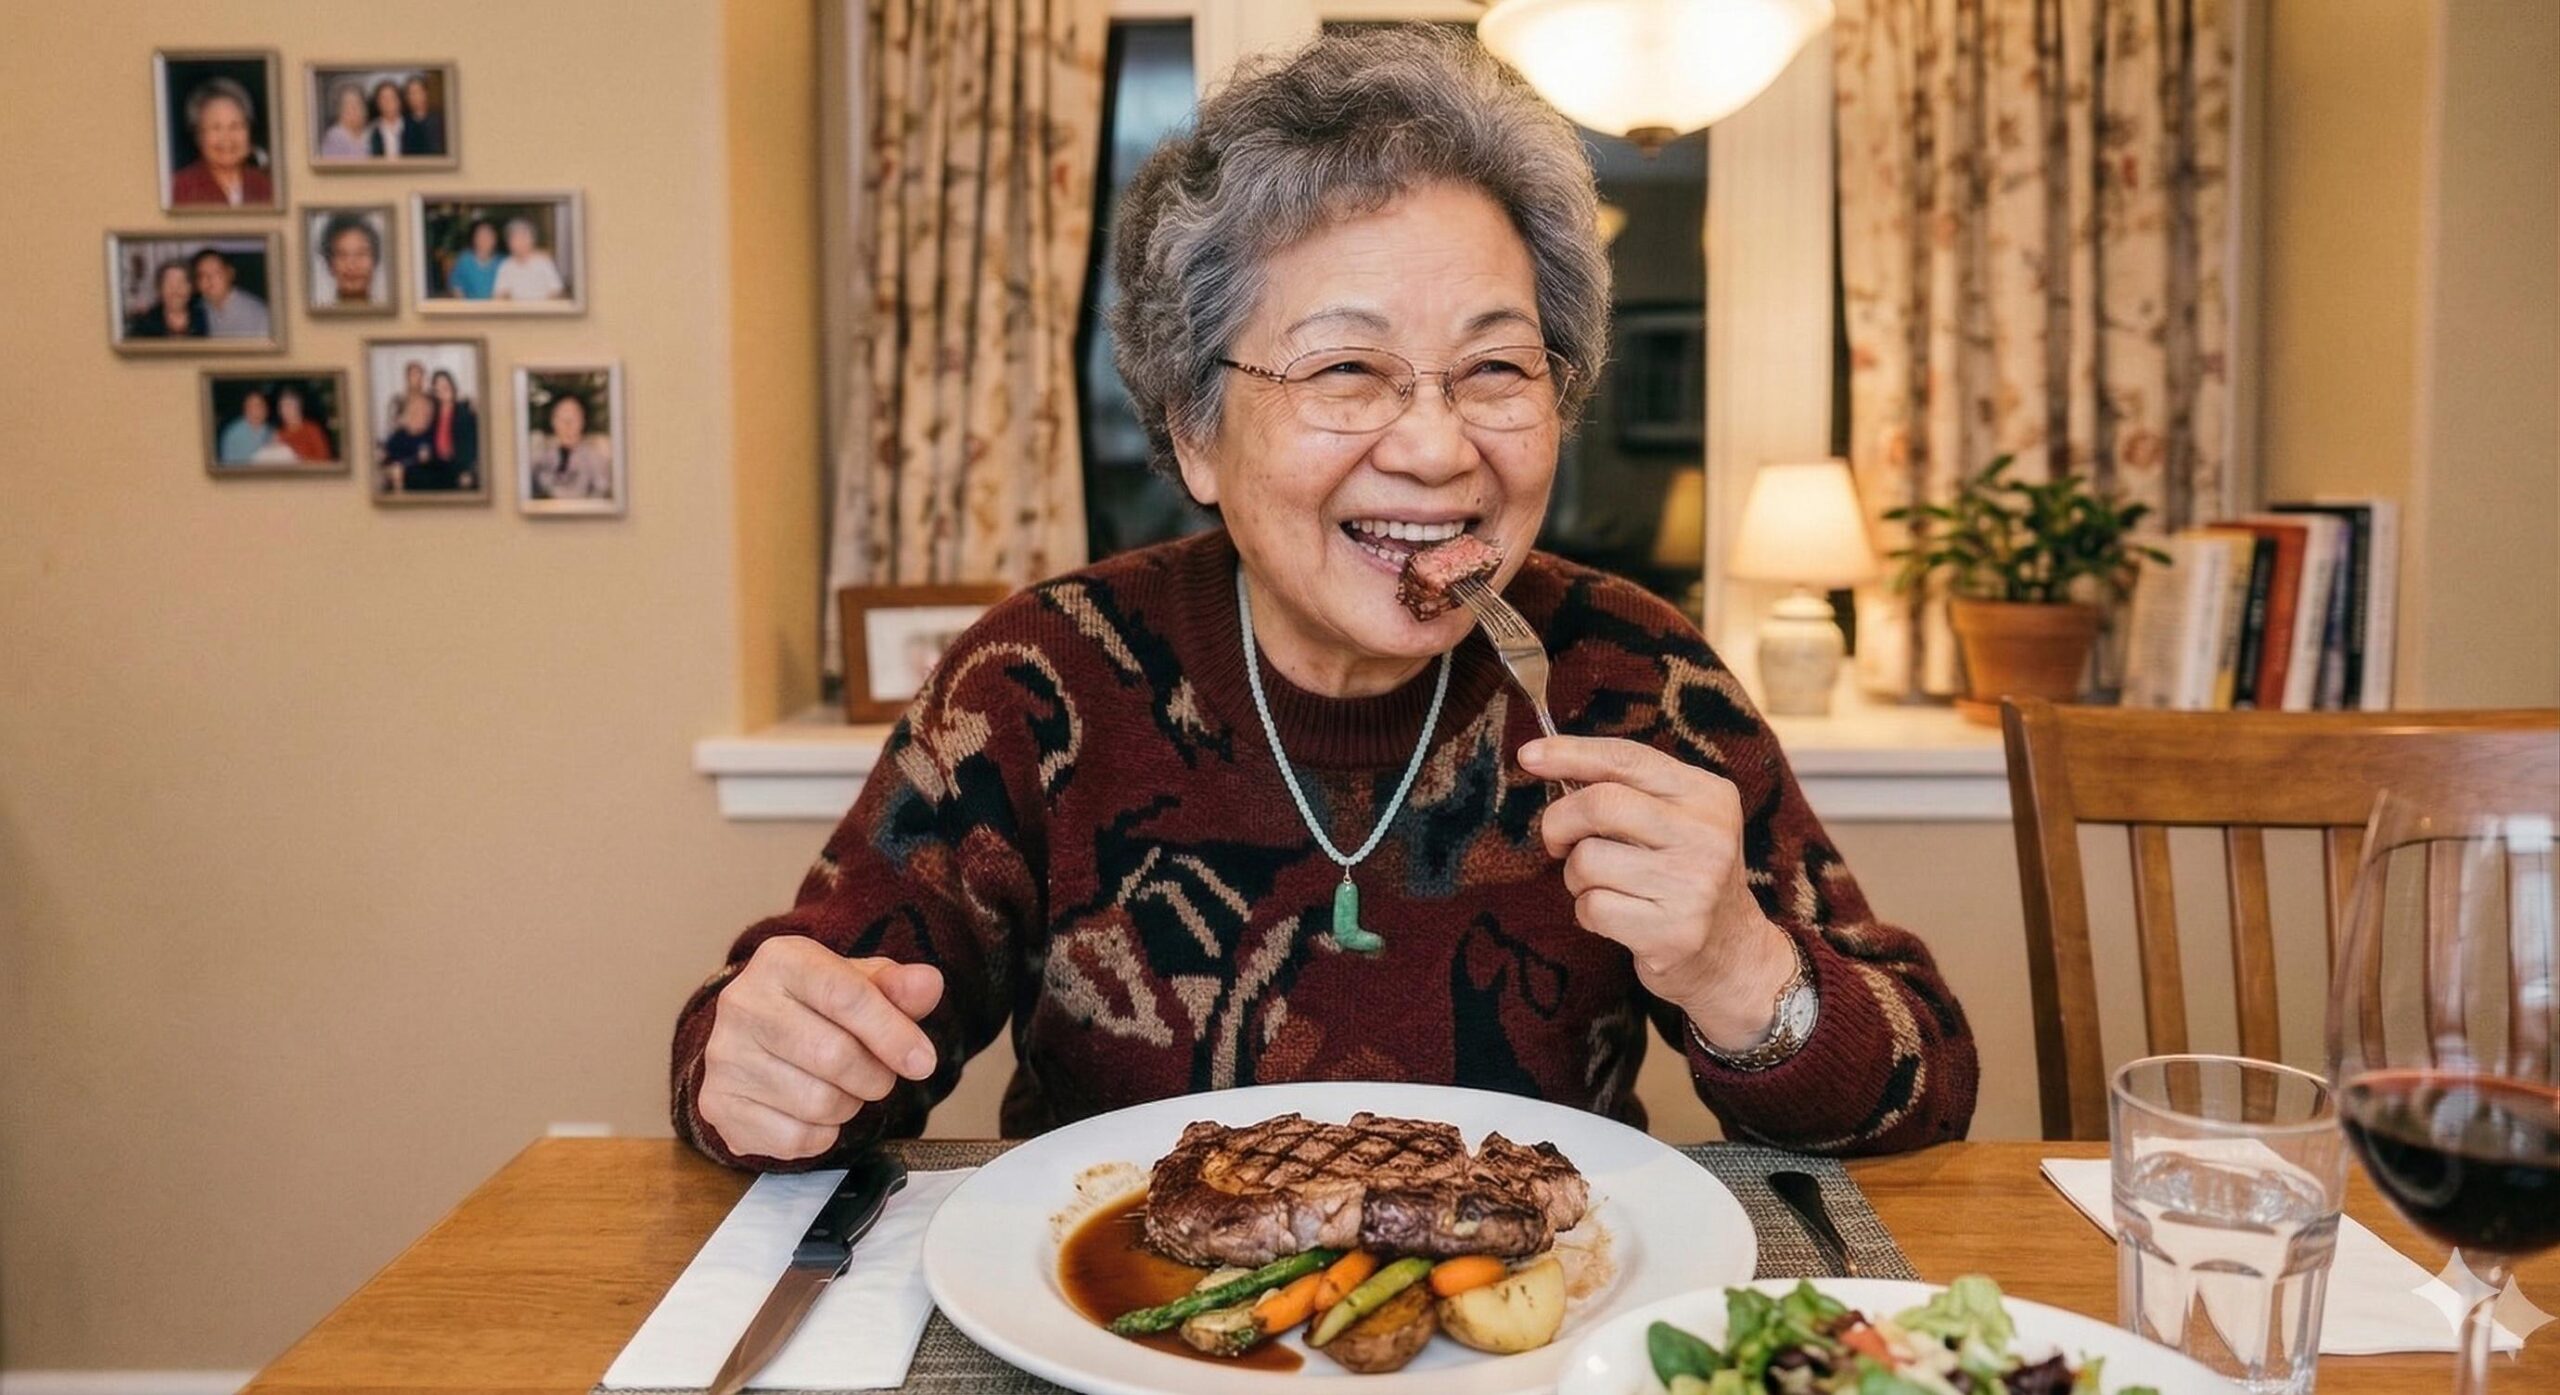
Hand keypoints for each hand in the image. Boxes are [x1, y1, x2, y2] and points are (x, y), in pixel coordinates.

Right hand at [697, 935, 944, 1160]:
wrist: (756, 1036)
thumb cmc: (817, 1006)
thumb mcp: (860, 984)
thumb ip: (897, 987)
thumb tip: (928, 984)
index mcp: (780, 960)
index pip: (846, 996)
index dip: (893, 1034)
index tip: (924, 1061)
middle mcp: (742, 1003)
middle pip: (834, 1056)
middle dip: (875, 1075)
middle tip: (878, 1074)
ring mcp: (724, 1057)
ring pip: (818, 1102)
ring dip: (850, 1105)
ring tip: (842, 1087)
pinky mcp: (719, 1105)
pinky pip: (796, 1138)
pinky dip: (822, 1134)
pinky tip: (813, 1111)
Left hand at [1520, 736, 1799, 1050]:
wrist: (1733, 955)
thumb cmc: (1684, 876)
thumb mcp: (1677, 821)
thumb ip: (1628, 790)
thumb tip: (1545, 759)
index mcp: (1708, 795)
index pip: (1628, 759)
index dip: (1571, 753)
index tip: (1529, 755)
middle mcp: (1707, 835)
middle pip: (1600, 804)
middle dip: (1559, 822)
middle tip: (1559, 842)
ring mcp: (1694, 885)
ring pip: (1587, 860)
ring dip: (1577, 877)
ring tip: (1606, 887)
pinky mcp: (1674, 932)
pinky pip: (1592, 907)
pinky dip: (1588, 913)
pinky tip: (1618, 918)